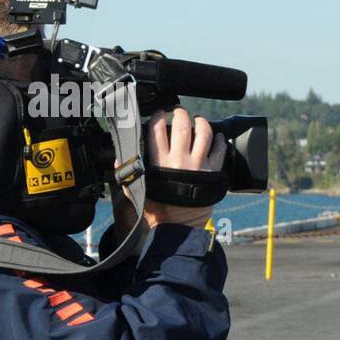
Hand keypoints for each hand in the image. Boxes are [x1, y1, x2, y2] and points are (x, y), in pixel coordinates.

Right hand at [141, 107, 225, 229]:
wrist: (179, 228)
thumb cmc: (158, 211)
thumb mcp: (138, 191)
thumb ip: (129, 173)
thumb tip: (119, 157)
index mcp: (159, 163)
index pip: (157, 130)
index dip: (158, 116)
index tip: (160, 113)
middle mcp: (180, 161)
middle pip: (183, 126)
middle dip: (181, 114)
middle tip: (179, 112)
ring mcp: (199, 166)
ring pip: (204, 134)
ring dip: (202, 122)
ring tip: (199, 120)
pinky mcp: (213, 173)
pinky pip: (220, 151)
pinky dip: (220, 140)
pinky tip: (218, 136)